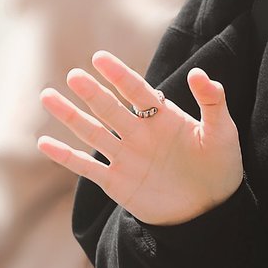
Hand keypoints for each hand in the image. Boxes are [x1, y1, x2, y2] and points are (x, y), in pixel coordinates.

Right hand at [37, 50, 243, 225]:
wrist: (213, 209)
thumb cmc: (222, 166)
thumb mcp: (222, 132)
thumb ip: (212, 102)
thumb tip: (198, 72)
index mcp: (163, 118)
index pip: (137, 91)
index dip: (119, 75)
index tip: (100, 58)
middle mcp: (140, 133)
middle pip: (110, 108)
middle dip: (92, 92)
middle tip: (74, 75)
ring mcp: (126, 157)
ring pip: (92, 132)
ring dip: (70, 115)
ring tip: (47, 95)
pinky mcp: (118, 183)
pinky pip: (86, 167)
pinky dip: (65, 156)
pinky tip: (44, 142)